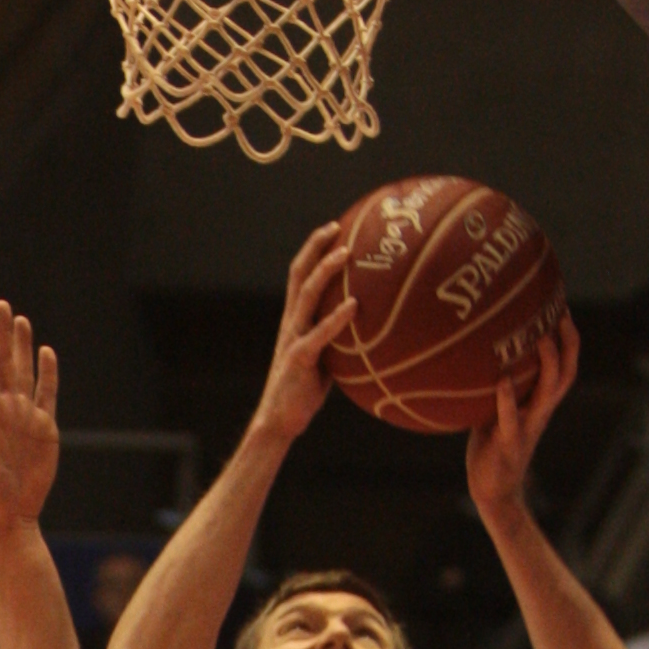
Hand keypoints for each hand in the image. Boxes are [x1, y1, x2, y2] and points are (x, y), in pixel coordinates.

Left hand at [0, 301, 60, 530]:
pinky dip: (47, 374)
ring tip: (21, 320)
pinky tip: (45, 353)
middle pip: (4, 363)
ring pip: (24, 373)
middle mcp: (6, 409)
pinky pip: (47, 393)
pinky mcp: (44, 427)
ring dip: (23, 347)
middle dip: (3, 335)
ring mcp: (26, 416)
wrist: (12, 512)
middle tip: (1, 305)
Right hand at [250, 225, 353, 447]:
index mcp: (294, 321)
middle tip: (337, 226)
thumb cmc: (303, 393)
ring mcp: (293, 338)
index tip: (335, 228)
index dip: (314, 249)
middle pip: (299, 274)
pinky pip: (319, 333)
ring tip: (347, 253)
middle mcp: (291, 323)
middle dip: (316, 247)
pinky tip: (354, 305)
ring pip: (307, 295)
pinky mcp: (299, 359)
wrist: (279, 422)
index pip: (300, 275)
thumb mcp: (324, 359)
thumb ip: (338, 339)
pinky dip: (337, 318)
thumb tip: (369, 329)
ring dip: (326, 271)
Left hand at [466, 320, 579, 527]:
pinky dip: (508, 400)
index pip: (564, 368)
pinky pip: (512, 419)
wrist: (492, 492)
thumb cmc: (491, 448)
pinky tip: (503, 382)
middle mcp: (540, 412)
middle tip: (562, 315)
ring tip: (541, 338)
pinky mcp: (509, 443)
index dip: (569, 341)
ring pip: (549, 393)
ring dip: (548, 364)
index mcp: (540, 404)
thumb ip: (495, 387)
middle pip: (565, 374)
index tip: (563, 309)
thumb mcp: (495, 411)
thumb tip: (478, 355)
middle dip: (568, 344)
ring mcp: (527, 426)